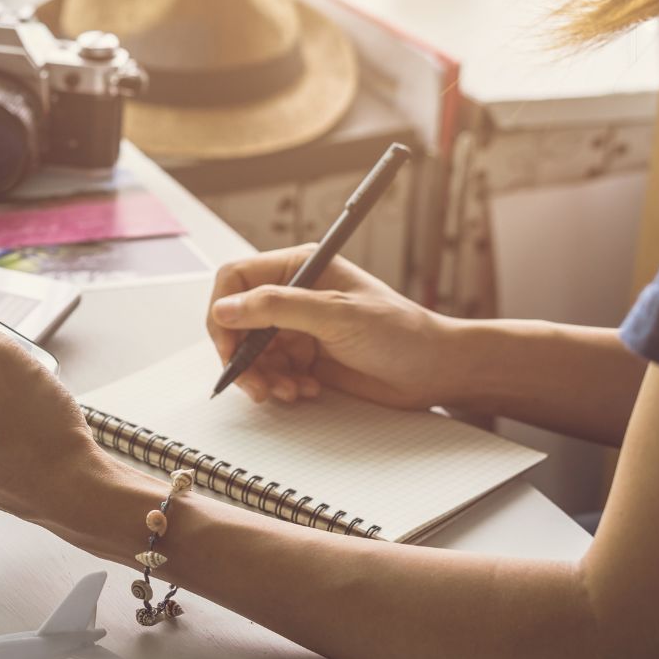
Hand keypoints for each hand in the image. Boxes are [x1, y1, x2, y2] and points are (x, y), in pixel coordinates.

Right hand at [207, 245, 460, 407]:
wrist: (434, 372)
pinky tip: (305, 391)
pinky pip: (270, 372)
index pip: (236, 279)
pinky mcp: (303, 358)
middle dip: (241, 355)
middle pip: (237, 321)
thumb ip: (277, 308)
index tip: (228, 343)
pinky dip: (279, 386)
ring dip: (262, 376)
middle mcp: (293, 295)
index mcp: (299, 268)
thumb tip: (226, 308)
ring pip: (250, 352)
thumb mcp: (336, 315)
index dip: (224, 311)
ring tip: (288, 390)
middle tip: (253, 381)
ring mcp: (297, 328)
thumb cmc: (400, 333)